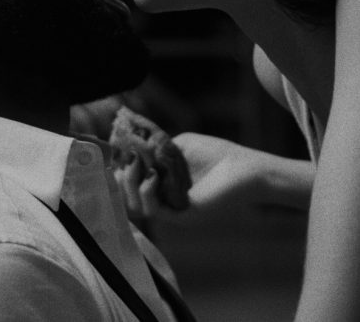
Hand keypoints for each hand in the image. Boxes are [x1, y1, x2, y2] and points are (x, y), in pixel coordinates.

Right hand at [117, 132, 312, 223]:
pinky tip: (152, 178)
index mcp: (163, 184)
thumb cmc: (216, 154)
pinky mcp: (183, 215)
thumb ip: (156, 146)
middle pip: (128, 199)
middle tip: (126, 163)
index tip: (115, 159)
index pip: (131, 185)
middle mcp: (165, 200)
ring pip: (137, 208)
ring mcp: (173, 210)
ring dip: (130, 186)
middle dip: (121, 180)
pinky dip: (147, 194)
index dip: (119, 173)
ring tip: (138, 168)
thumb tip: (133, 148)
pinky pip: (155, 211)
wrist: (245, 169)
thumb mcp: (180, 144)